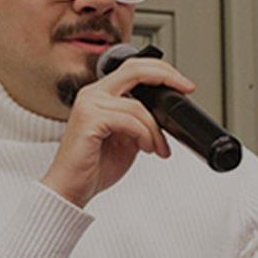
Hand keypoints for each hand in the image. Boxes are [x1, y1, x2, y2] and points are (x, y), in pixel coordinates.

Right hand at [41, 59, 194, 207]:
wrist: (71, 188)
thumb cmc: (94, 166)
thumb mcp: (127, 139)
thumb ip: (140, 122)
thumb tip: (163, 116)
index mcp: (100, 95)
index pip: (133, 69)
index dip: (161, 71)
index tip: (183, 84)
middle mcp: (92, 94)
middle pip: (135, 70)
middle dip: (166, 77)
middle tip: (185, 89)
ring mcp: (89, 105)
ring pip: (138, 106)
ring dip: (155, 130)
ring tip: (157, 148)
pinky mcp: (89, 120)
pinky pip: (129, 121)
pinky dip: (144, 135)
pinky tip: (146, 149)